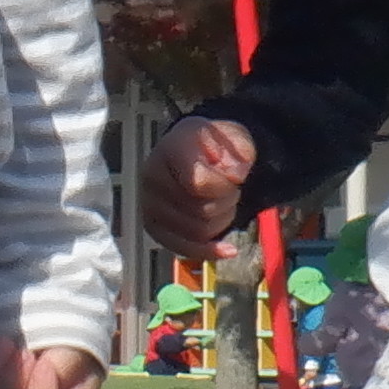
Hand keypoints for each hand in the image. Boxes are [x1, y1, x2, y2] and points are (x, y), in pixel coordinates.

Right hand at [143, 119, 257, 254]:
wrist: (197, 153)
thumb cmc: (216, 147)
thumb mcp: (236, 137)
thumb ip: (240, 152)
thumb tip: (235, 175)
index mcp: (171, 149)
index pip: (199, 183)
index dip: (224, 187)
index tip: (236, 176)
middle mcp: (152, 176)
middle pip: (201, 210)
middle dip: (227, 202)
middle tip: (231, 188)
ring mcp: (149, 204)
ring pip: (197, 232)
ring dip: (220, 222)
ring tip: (221, 202)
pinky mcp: (153, 226)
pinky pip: (184, 249)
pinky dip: (208, 251)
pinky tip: (228, 249)